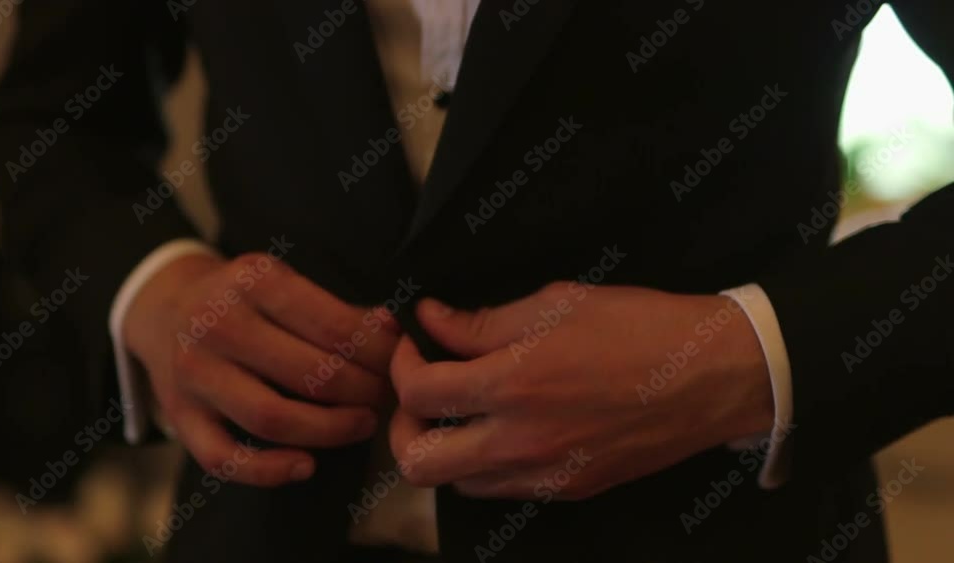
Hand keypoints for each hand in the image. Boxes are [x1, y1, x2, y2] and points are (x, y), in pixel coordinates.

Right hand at [124, 252, 399, 485]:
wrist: (163, 307)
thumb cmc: (243, 299)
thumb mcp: (282, 283)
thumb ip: (338, 310)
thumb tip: (392, 333)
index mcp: (253, 280)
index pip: (333, 325)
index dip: (378, 352)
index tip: (401, 363)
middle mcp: (219, 324)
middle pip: (311, 374)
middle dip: (364, 392)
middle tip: (386, 397)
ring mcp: (194, 372)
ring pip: (272, 418)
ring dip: (330, 431)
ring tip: (363, 424)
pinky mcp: (180, 415)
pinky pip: (224, 458)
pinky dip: (269, 471)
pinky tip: (307, 466)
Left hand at [389, 283, 773, 499]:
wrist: (712, 376)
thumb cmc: (639, 327)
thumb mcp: (557, 304)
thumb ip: (484, 321)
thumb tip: (432, 320)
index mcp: (514, 384)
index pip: (420, 391)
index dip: (403, 362)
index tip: (415, 341)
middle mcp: (520, 441)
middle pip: (417, 461)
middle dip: (401, 424)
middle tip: (421, 391)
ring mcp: (545, 474)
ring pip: (455, 483)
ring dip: (443, 446)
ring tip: (462, 408)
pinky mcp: (568, 489)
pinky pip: (501, 489)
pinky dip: (484, 462)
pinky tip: (503, 427)